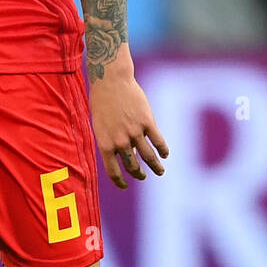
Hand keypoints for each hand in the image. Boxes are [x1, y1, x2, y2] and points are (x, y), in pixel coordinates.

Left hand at [89, 64, 168, 189]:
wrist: (111, 81)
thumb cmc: (102, 102)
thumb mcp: (100, 125)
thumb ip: (111, 141)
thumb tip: (126, 155)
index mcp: (106, 144)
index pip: (113, 171)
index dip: (120, 182)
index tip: (125, 185)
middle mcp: (120, 141)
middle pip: (133, 166)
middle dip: (139, 174)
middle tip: (143, 176)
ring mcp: (135, 132)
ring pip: (149, 157)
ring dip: (156, 167)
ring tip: (160, 171)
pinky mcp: (148, 122)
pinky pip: (158, 141)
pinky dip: (163, 150)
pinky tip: (165, 154)